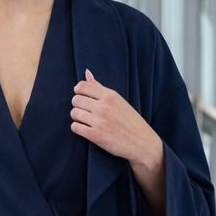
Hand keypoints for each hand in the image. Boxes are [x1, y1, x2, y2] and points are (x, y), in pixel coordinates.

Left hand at [71, 69, 165, 215]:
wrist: (142, 143)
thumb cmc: (130, 121)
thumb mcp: (118, 100)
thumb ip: (100, 88)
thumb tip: (86, 72)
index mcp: (110, 95)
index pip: (82, 86)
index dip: (79, 92)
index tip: (83, 99)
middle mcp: (104, 106)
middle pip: (76, 100)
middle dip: (78, 106)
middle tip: (86, 112)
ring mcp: (99, 121)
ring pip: (74, 113)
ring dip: (77, 118)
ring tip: (86, 122)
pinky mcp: (96, 135)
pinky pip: (75, 127)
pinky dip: (77, 128)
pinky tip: (85, 130)